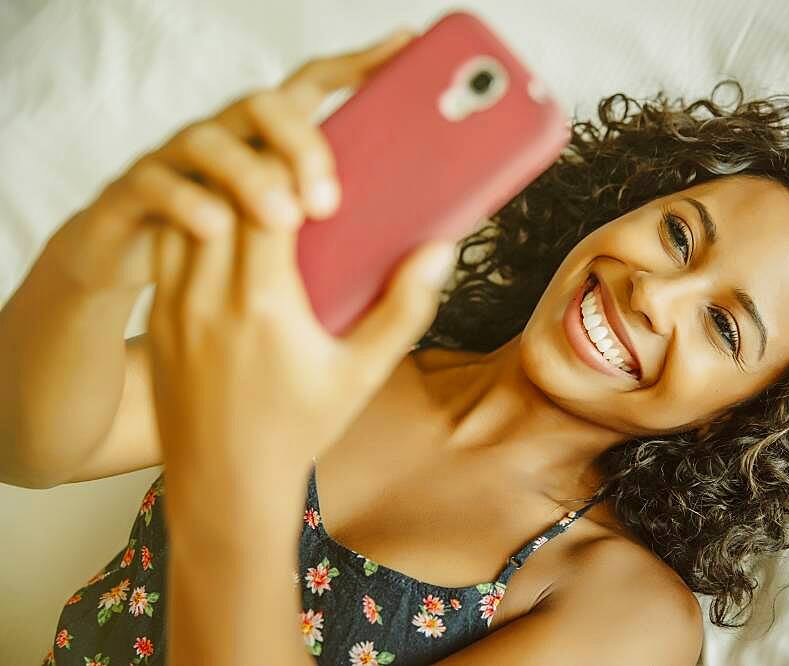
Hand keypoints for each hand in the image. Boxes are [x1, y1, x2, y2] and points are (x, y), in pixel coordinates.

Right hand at [45, 27, 414, 294]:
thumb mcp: (296, 241)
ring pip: (210, 140)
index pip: (315, 86)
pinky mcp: (135, 191)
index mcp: (271, 140)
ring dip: (251, 176)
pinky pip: (156, 182)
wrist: (142, 270)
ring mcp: (179, 158)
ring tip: (286, 221)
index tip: (406, 47)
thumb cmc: (234, 258)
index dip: (358, 64)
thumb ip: (345, 232)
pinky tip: (216, 229)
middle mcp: (229, 135)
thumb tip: (426, 249)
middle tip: (329, 203)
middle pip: (266, 105)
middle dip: (302, 144)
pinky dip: (187, 202)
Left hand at [143, 29, 455, 516]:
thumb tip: (440, 250)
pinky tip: (228, 225)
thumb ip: (404, 309)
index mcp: (263, 305)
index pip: (265, 202)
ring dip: (222, 190)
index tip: (319, 167)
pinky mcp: (160, 317)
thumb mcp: (363, 373)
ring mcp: (175, 306)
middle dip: (257, 167)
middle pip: (221, 194)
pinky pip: (169, 245)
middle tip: (294, 160)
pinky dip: (195, 219)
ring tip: (263, 186)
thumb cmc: (300, 430)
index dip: (289, 169)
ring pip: (187, 213)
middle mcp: (209, 297)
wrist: (226, 483)